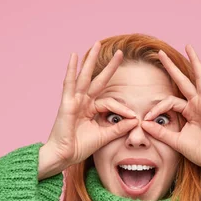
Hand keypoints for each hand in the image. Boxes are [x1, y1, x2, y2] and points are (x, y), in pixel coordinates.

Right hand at [40, 41, 138, 179]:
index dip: (123, 109)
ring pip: (84, 77)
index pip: (110, 102)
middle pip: (98, 80)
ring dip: (91, 60)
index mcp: (91, 110)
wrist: (64, 156)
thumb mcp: (105, 136)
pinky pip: (69, 83)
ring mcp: (74, 101)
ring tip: (97, 44)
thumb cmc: (80, 147)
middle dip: (110, 67)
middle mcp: (83, 102)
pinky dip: (71, 69)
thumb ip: (119, 127)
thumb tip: (135, 120)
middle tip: (121, 52)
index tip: (134, 117)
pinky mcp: (66, 103)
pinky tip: (74, 56)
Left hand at [141, 45, 200, 177]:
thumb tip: (143, 124)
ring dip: (194, 61)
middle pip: (183, 81)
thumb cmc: (200, 151)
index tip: (146, 119)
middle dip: (172, 67)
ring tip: (188, 46)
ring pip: (199, 78)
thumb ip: (160, 132)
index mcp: (189, 111)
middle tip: (161, 53)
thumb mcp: (175, 141)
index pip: (169, 102)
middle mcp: (198, 104)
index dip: (157, 108)